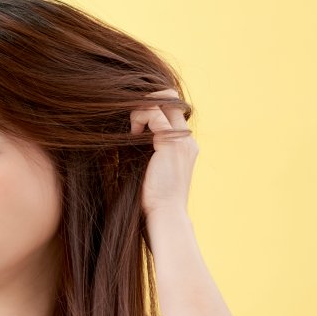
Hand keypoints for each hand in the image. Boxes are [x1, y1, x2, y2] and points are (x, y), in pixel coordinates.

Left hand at [130, 88, 197, 217]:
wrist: (164, 214)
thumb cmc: (152, 197)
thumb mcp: (150, 168)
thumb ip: (147, 149)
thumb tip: (128, 135)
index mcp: (185, 145)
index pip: (174, 111)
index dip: (154, 108)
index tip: (135, 125)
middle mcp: (187, 140)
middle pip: (173, 100)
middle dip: (149, 101)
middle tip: (132, 119)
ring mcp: (182, 140)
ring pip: (164, 102)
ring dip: (142, 109)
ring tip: (132, 130)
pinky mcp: (170, 144)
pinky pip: (154, 115)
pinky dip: (139, 117)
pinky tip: (132, 134)